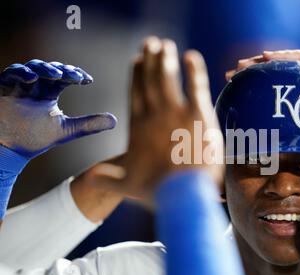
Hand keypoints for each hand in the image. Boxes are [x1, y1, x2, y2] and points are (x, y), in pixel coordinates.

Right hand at [0, 59, 116, 157]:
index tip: (87, 80)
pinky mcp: (3, 88)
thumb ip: (88, 124)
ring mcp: (19, 85)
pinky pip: (11, 74)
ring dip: (45, 69)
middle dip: (62, 70)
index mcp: (50, 92)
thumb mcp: (65, 130)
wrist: (9, 150)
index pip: (65, 76)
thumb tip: (115, 121)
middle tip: (75, 76)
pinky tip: (32, 79)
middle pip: (50, 69)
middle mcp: (36, 85)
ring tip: (56, 75)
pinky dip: (21, 73)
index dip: (75, 74)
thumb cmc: (34, 138)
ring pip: (32, 68)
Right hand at [86, 37, 222, 203]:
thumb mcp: (126, 185)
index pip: (136, 93)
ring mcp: (177, 112)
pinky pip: (196, 85)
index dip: (136, 75)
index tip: (137, 60)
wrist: (182, 195)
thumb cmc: (156, 191)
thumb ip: (108, 178)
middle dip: (149, 59)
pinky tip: (191, 56)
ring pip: (168, 77)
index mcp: (139, 127)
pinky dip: (193, 69)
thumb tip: (90, 176)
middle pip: (150, 80)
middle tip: (150, 43)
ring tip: (164, 45)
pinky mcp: (199, 114)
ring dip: (165, 58)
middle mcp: (155, 115)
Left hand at [226, 46, 299, 110]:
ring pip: (279, 61)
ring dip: (258, 62)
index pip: (274, 81)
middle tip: (229, 76)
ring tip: (240, 65)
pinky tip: (266, 56)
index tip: (237, 88)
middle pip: (270, 69)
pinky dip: (282, 57)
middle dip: (249, 71)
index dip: (256, 83)